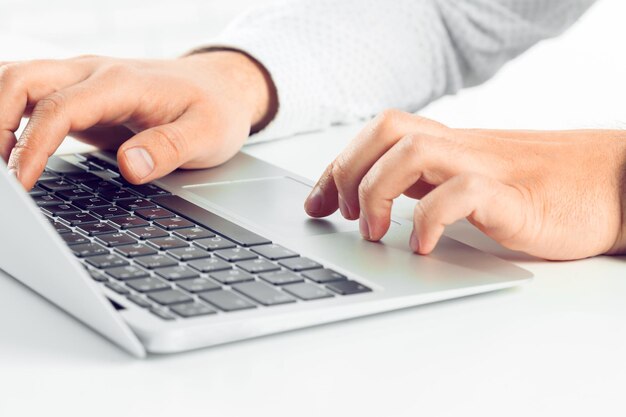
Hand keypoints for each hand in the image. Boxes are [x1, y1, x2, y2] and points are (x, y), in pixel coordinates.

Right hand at [0, 51, 276, 188]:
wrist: (221, 87)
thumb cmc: (215, 109)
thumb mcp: (208, 134)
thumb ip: (170, 149)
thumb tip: (130, 167)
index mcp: (123, 83)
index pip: (60, 109)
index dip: (33, 146)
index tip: (21, 184)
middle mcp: (95, 73)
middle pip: (20, 79)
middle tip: (0, 176)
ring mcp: (84, 80)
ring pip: (18, 79)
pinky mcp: (81, 95)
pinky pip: (31, 95)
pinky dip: (9, 115)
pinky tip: (7, 147)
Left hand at [304, 110, 625, 259]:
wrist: (611, 186)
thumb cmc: (540, 191)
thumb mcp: (472, 184)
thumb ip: (429, 187)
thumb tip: (375, 206)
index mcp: (449, 145)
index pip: (379, 134)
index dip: (337, 164)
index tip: (316, 202)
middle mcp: (462, 149)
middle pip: (386, 130)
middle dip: (346, 171)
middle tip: (337, 215)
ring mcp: (487, 167)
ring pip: (414, 152)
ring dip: (378, 192)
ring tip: (373, 232)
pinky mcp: (513, 196)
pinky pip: (462, 193)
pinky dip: (429, 220)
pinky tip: (420, 246)